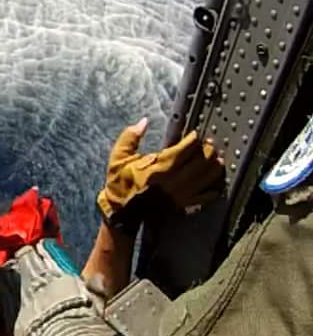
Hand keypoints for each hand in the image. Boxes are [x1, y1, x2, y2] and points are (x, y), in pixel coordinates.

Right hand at [97, 118, 223, 230]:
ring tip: (216, 158)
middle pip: (202, 161)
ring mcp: (181, 193)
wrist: (122, 213)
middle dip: (208, 150)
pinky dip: (215, 187)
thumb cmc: (120, 184)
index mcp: (159, 167)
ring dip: (215, 166)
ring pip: (208, 176)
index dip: (194, 139)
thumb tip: (143, 122)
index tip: (195, 134)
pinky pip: (207, 195)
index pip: (186, 148)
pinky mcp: (184, 204)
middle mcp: (174, 180)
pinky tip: (216, 180)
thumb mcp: (118, 158)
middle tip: (209, 143)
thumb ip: (129, 138)